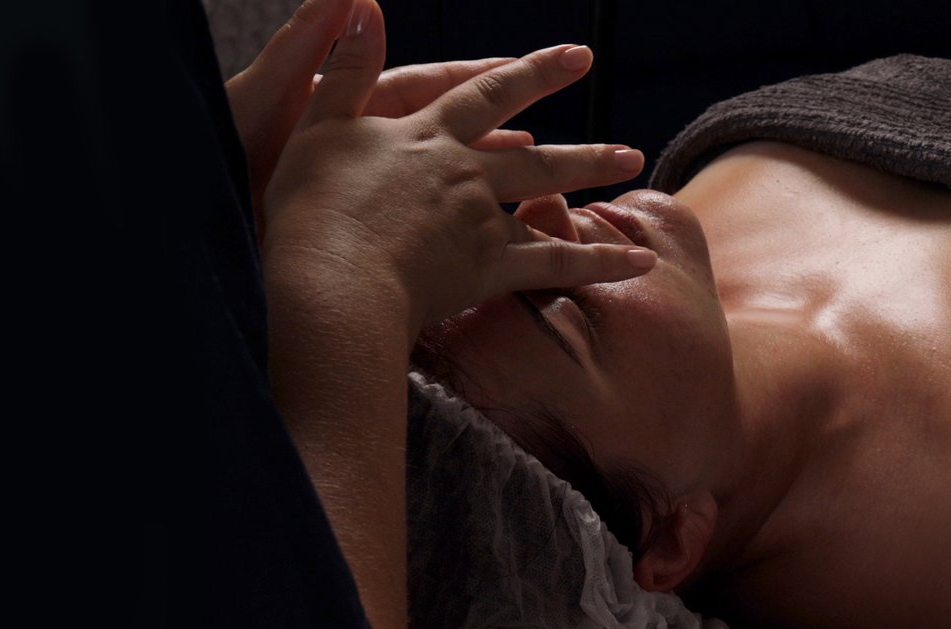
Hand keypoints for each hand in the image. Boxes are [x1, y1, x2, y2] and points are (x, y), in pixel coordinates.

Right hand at [259, 1, 655, 335]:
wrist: (330, 278)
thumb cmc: (311, 206)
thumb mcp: (320, 123)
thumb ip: (348, 66)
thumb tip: (363, 2)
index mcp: (428, 135)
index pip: (490, 94)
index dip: (535, 72)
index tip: (578, 57)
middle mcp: (465, 172)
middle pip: (536, 155)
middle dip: (582, 148)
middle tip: (626, 147)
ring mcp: (481, 221)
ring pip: (549, 201)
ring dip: (592, 186)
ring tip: (631, 178)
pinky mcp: (486, 270)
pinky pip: (554, 266)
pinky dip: (599, 263)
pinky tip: (638, 263)